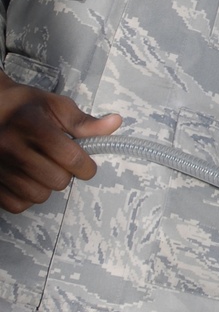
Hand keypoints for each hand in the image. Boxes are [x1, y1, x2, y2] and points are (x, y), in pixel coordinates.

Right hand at [0, 74, 121, 213]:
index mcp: (31, 124)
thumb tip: (115, 123)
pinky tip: (26, 180)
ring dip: (46, 186)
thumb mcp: (55, 106)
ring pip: (37, 195)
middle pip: (57, 180)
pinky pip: (17, 205)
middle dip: (65, 174)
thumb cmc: (24, 107)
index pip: (70, 157)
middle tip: (59, 162)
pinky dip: (26, 198)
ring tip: (41, 169)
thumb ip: (84, 121)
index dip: (85, 166)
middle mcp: (10, 146)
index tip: (85, 165)